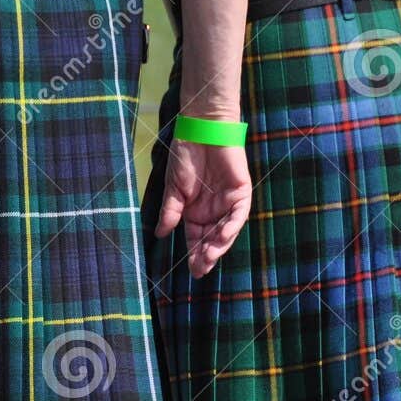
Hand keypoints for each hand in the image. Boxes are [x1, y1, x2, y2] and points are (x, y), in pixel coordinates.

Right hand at [155, 141, 251, 278]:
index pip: (196, 239)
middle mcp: (213, 211)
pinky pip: (238, 214)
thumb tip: (160, 235)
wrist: (202, 129)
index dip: (195, 255)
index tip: (193, 271)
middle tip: (200, 270)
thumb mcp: (174, 189)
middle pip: (211, 239)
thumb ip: (171, 211)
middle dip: (207, 256)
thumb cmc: (185, 156)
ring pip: (226, 230)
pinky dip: (232, 226)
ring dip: (219, 245)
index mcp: (195, 212)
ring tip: (210, 257)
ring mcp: (228, 202)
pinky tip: (222, 236)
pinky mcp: (240, 192)